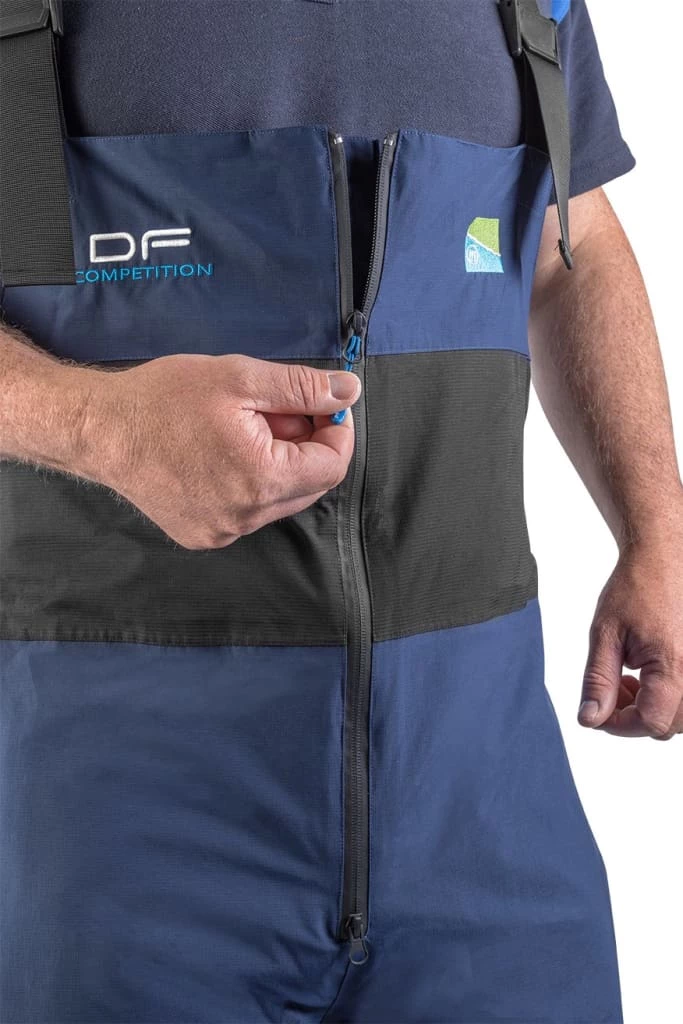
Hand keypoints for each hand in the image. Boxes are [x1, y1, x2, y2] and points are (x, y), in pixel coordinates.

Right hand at [83, 354, 359, 548]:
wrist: (99, 430)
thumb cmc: (163, 399)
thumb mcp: (239, 378)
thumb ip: (301, 387)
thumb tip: (348, 391)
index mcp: (261, 479)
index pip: (333, 466)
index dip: (335, 431)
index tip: (321, 404)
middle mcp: (245, 517)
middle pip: (309, 485)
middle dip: (304, 445)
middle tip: (273, 410)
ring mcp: (222, 531)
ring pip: (279, 500)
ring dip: (277, 464)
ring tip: (240, 430)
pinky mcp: (202, 535)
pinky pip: (248, 512)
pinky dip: (250, 483)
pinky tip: (220, 455)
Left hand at [579, 531, 682, 738]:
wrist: (664, 559)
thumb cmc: (637, 587)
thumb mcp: (605, 634)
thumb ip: (599, 680)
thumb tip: (591, 719)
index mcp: (673, 666)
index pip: (651, 723)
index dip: (619, 725)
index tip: (598, 712)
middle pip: (666, 726)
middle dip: (632, 717)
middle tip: (612, 688)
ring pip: (677, 717)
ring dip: (648, 708)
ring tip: (628, 679)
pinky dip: (663, 696)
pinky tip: (645, 675)